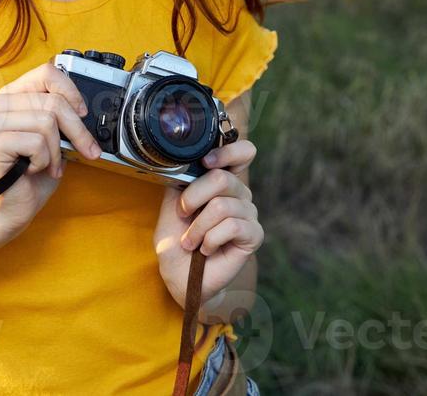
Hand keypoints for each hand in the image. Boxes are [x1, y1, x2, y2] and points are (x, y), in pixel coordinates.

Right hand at [0, 60, 102, 242]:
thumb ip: (60, 114)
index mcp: (11, 96)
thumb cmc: (33, 173)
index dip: (71, 90)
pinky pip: (36, 143)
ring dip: (57, 151)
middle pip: (52, 102)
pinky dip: (45, 161)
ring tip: (49, 165)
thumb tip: (84, 106)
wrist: (15, 208)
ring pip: (47, 122)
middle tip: (86, 150)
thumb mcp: (53, 136)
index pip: (45, 73)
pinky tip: (33, 169)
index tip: (83, 112)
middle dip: (76, 130)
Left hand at [153, 139, 263, 307]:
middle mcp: (239, 193)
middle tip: (183, 215)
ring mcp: (248, 213)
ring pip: (222, 206)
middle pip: (222, 178)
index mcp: (222, 180)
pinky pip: (232, 226)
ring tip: (190, 241)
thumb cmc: (176, 238)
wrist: (178, 274)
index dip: (228, 151)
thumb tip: (188, 159)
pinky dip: (210, 239)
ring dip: (197, 227)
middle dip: (193, 198)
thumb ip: (183, 179)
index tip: (205, 162)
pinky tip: (206, 249)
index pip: (243, 152)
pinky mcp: (254, 235)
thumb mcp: (172, 203)